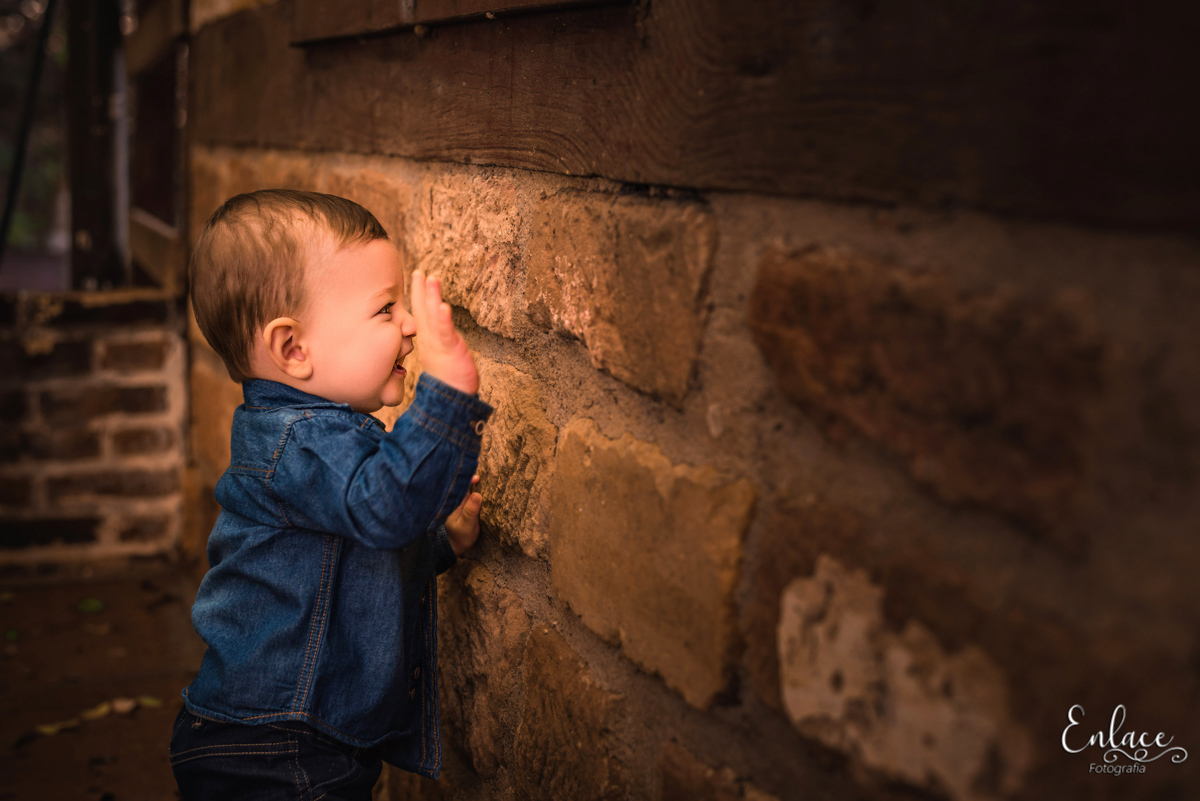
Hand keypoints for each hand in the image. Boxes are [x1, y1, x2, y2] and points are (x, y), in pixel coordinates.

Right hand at [409, 269, 478, 394]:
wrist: (450, 401)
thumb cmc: (448, 380)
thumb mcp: (439, 356)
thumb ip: (437, 341)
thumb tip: (438, 333)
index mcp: (426, 340)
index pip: (419, 314)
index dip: (418, 295)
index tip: (417, 277)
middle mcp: (429, 340)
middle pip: (421, 311)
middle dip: (420, 290)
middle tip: (418, 272)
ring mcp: (438, 344)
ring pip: (431, 317)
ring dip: (430, 297)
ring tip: (431, 278)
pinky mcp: (449, 350)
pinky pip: (445, 332)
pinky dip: (443, 319)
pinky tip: (443, 306)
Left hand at [445, 474, 481, 555]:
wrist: (455, 548)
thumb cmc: (459, 538)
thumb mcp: (466, 525)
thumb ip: (470, 510)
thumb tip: (477, 494)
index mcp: (452, 502)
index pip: (459, 485)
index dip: (468, 479)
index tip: (478, 478)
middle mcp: (456, 501)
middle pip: (464, 485)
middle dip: (474, 480)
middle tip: (485, 478)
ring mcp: (460, 504)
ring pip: (469, 490)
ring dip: (477, 486)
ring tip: (487, 482)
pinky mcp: (466, 509)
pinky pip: (472, 497)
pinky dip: (478, 493)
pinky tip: (484, 492)